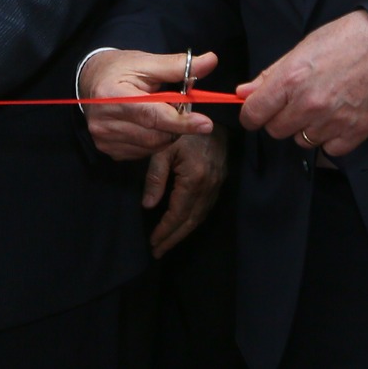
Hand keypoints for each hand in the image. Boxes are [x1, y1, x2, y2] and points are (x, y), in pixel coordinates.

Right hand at [80, 49, 216, 161]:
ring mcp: (104, 138)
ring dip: (166, 133)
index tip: (205, 123)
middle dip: (176, 125)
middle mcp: (103, 121)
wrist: (91, 80)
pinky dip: (154, 141)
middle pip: (154, 134)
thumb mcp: (147, 62)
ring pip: (152, 146)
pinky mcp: (108, 149)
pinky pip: (143, 152)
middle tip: (180, 108)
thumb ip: (178, 66)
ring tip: (161, 113)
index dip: (180, 121)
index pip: (152, 114)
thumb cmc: (120, 69)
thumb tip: (210, 61)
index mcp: (111, 94)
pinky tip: (148, 125)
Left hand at [143, 131, 226, 257]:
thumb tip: (148, 206)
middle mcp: (208, 187)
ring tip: (167, 243)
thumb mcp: (163, 149)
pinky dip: (192, 221)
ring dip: (183, 233)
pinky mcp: (219, 182)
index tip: (152, 243)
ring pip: (199, 217)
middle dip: (173, 239)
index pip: (178, 214)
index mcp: (194, 180)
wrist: (213, 116)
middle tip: (158, 252)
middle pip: (190, 221)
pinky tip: (183, 225)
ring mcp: (216, 186)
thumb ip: (155, 178)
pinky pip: (205, 208)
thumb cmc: (182, 131)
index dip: (165, 230)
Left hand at [236, 10, 367, 156]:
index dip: (251, 114)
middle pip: (276, 131)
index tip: (256, 112)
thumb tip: (243, 93)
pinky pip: (330, 150)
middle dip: (279, 119)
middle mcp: (309, 105)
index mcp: (290, 81)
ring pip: (302, 141)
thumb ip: (269, 76)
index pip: (254, 114)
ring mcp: (333, 122)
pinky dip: (330, 138)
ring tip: (321, 107)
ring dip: (305, 129)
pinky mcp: (355, 133)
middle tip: (294, 104)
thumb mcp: (300, 50)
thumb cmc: (342, 41)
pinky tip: (337, 119)